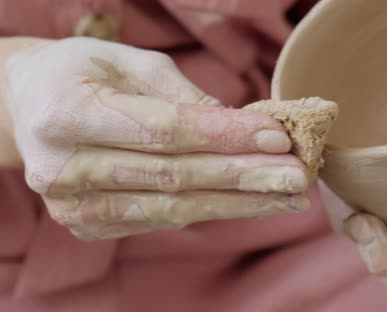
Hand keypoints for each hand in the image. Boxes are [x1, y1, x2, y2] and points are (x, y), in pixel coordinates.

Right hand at [2, 37, 309, 239]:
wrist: (28, 107)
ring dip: (239, 203)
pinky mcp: (90, 225)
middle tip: (298, 175)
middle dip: (244, 176)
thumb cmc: (83, 73)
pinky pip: (163, 219)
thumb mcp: (128, 62)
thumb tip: (243, 125)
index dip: (224, 136)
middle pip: (174, 176)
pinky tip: (251, 204)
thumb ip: (181, 95)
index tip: (278, 137)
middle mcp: (63, 167)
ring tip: (289, 198)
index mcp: (66, 112)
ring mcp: (74, 205)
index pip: (164, 130)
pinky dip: (212, 211)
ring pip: (174, 208)